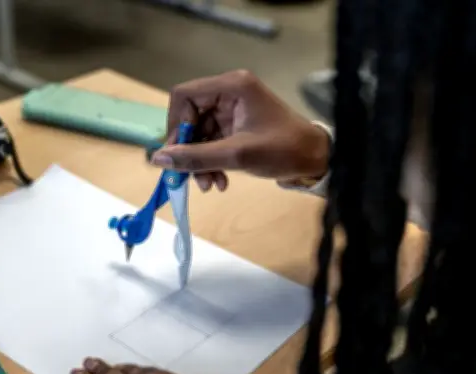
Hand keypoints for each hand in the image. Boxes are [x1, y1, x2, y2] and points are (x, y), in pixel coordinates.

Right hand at [151, 70, 329, 191]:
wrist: (317, 160)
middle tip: (188, 176)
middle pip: (189, 117)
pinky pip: (211, 143)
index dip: (175, 124)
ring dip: (200, 161)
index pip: (184, 95)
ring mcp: (232, 110)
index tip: (176, 152)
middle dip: (189, 149)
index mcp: (231, 86)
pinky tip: (219, 181)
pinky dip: (211, 163)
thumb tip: (159, 160)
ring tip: (209, 185)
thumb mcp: (237, 155)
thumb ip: (196, 157)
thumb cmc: (283, 150)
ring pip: (199, 134)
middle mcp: (229, 93)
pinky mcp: (236, 126)